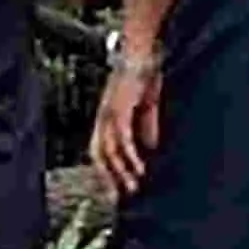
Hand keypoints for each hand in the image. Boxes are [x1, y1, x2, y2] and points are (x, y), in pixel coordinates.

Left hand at [88, 51, 163, 198]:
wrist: (142, 50)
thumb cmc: (145, 72)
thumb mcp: (147, 106)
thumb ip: (147, 126)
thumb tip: (151, 148)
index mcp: (107, 116)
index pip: (99, 149)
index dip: (106, 170)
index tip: (117, 189)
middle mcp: (103, 117)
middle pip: (98, 155)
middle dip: (108, 178)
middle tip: (120, 199)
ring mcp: (109, 113)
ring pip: (109, 151)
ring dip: (121, 172)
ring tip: (134, 188)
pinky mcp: (119, 109)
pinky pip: (122, 139)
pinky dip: (130, 156)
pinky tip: (139, 168)